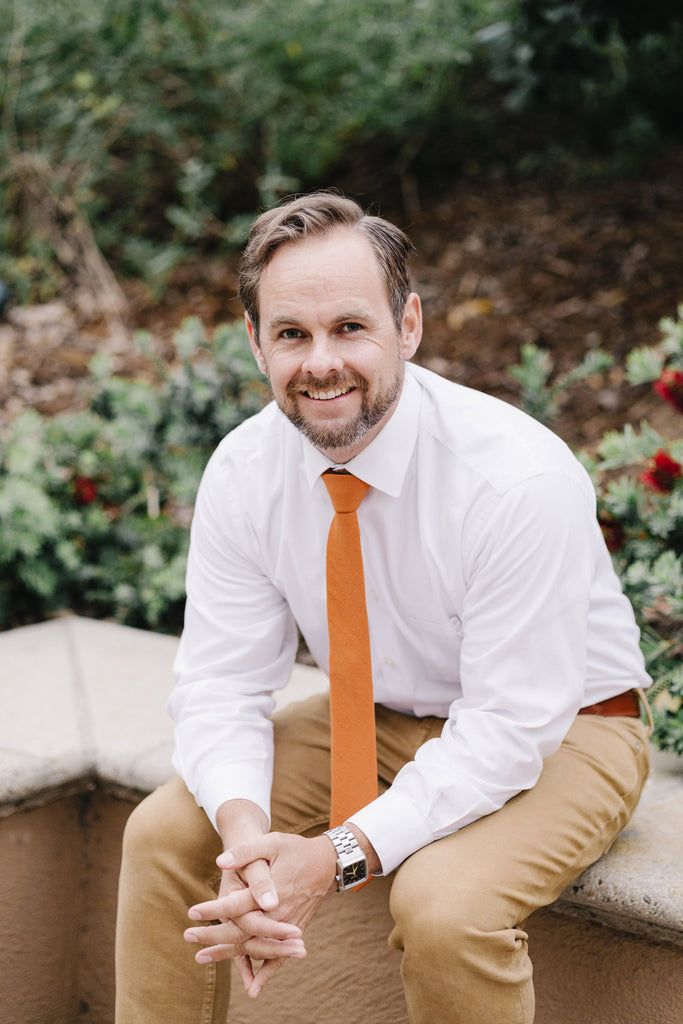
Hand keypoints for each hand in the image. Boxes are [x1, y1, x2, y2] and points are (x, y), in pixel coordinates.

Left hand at [185, 832, 336, 996]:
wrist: (326, 863)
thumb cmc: (297, 850)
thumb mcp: (273, 842)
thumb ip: (246, 851)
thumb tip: (220, 861)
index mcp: (271, 890)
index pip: (236, 905)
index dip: (214, 909)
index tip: (192, 912)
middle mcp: (278, 913)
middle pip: (242, 932)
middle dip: (213, 936)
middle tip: (188, 936)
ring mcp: (286, 927)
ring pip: (255, 947)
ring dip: (228, 954)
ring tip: (201, 957)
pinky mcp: (293, 933)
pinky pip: (278, 957)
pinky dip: (265, 974)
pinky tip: (252, 990)